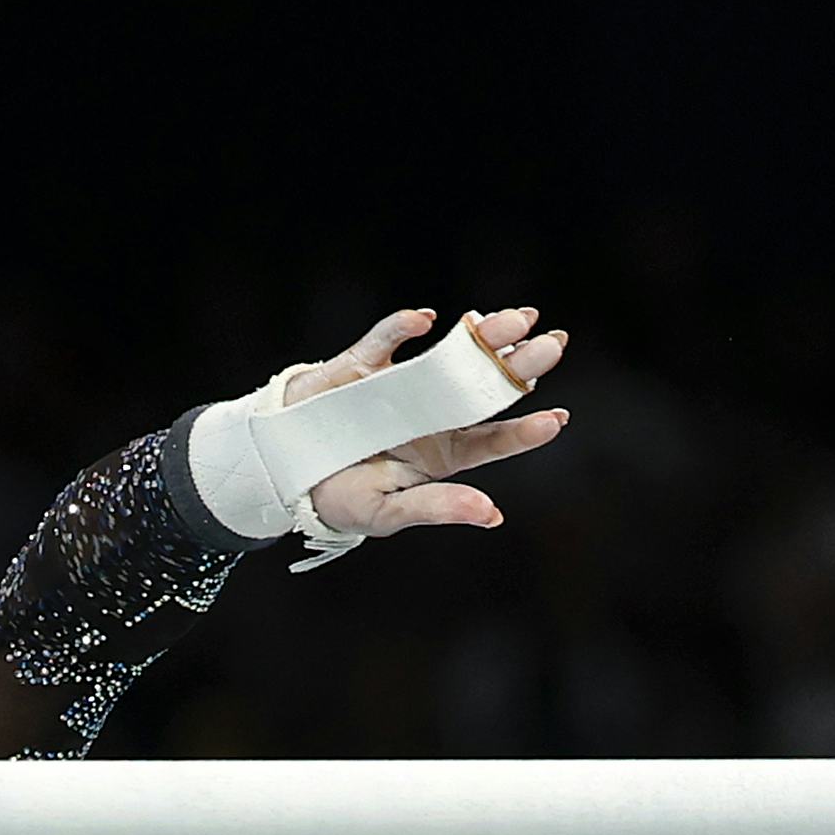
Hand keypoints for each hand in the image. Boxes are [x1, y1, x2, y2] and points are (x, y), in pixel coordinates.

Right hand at [283, 306, 571, 536]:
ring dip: (483, 336)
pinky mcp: (363, 365)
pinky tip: (425, 321)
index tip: (555, 420)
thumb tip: (491, 514)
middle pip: (484, 387)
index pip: (492, 439)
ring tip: (517, 319)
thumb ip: (435, 508)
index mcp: (443, 453)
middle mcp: (431, 413)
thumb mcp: (385, 512)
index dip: (525, 430)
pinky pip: (384, 341)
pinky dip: (401, 328)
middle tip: (553, 345)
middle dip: (520, 365)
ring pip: (450, 355)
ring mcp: (400, 385)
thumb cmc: (338, 498)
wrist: (280, 470)